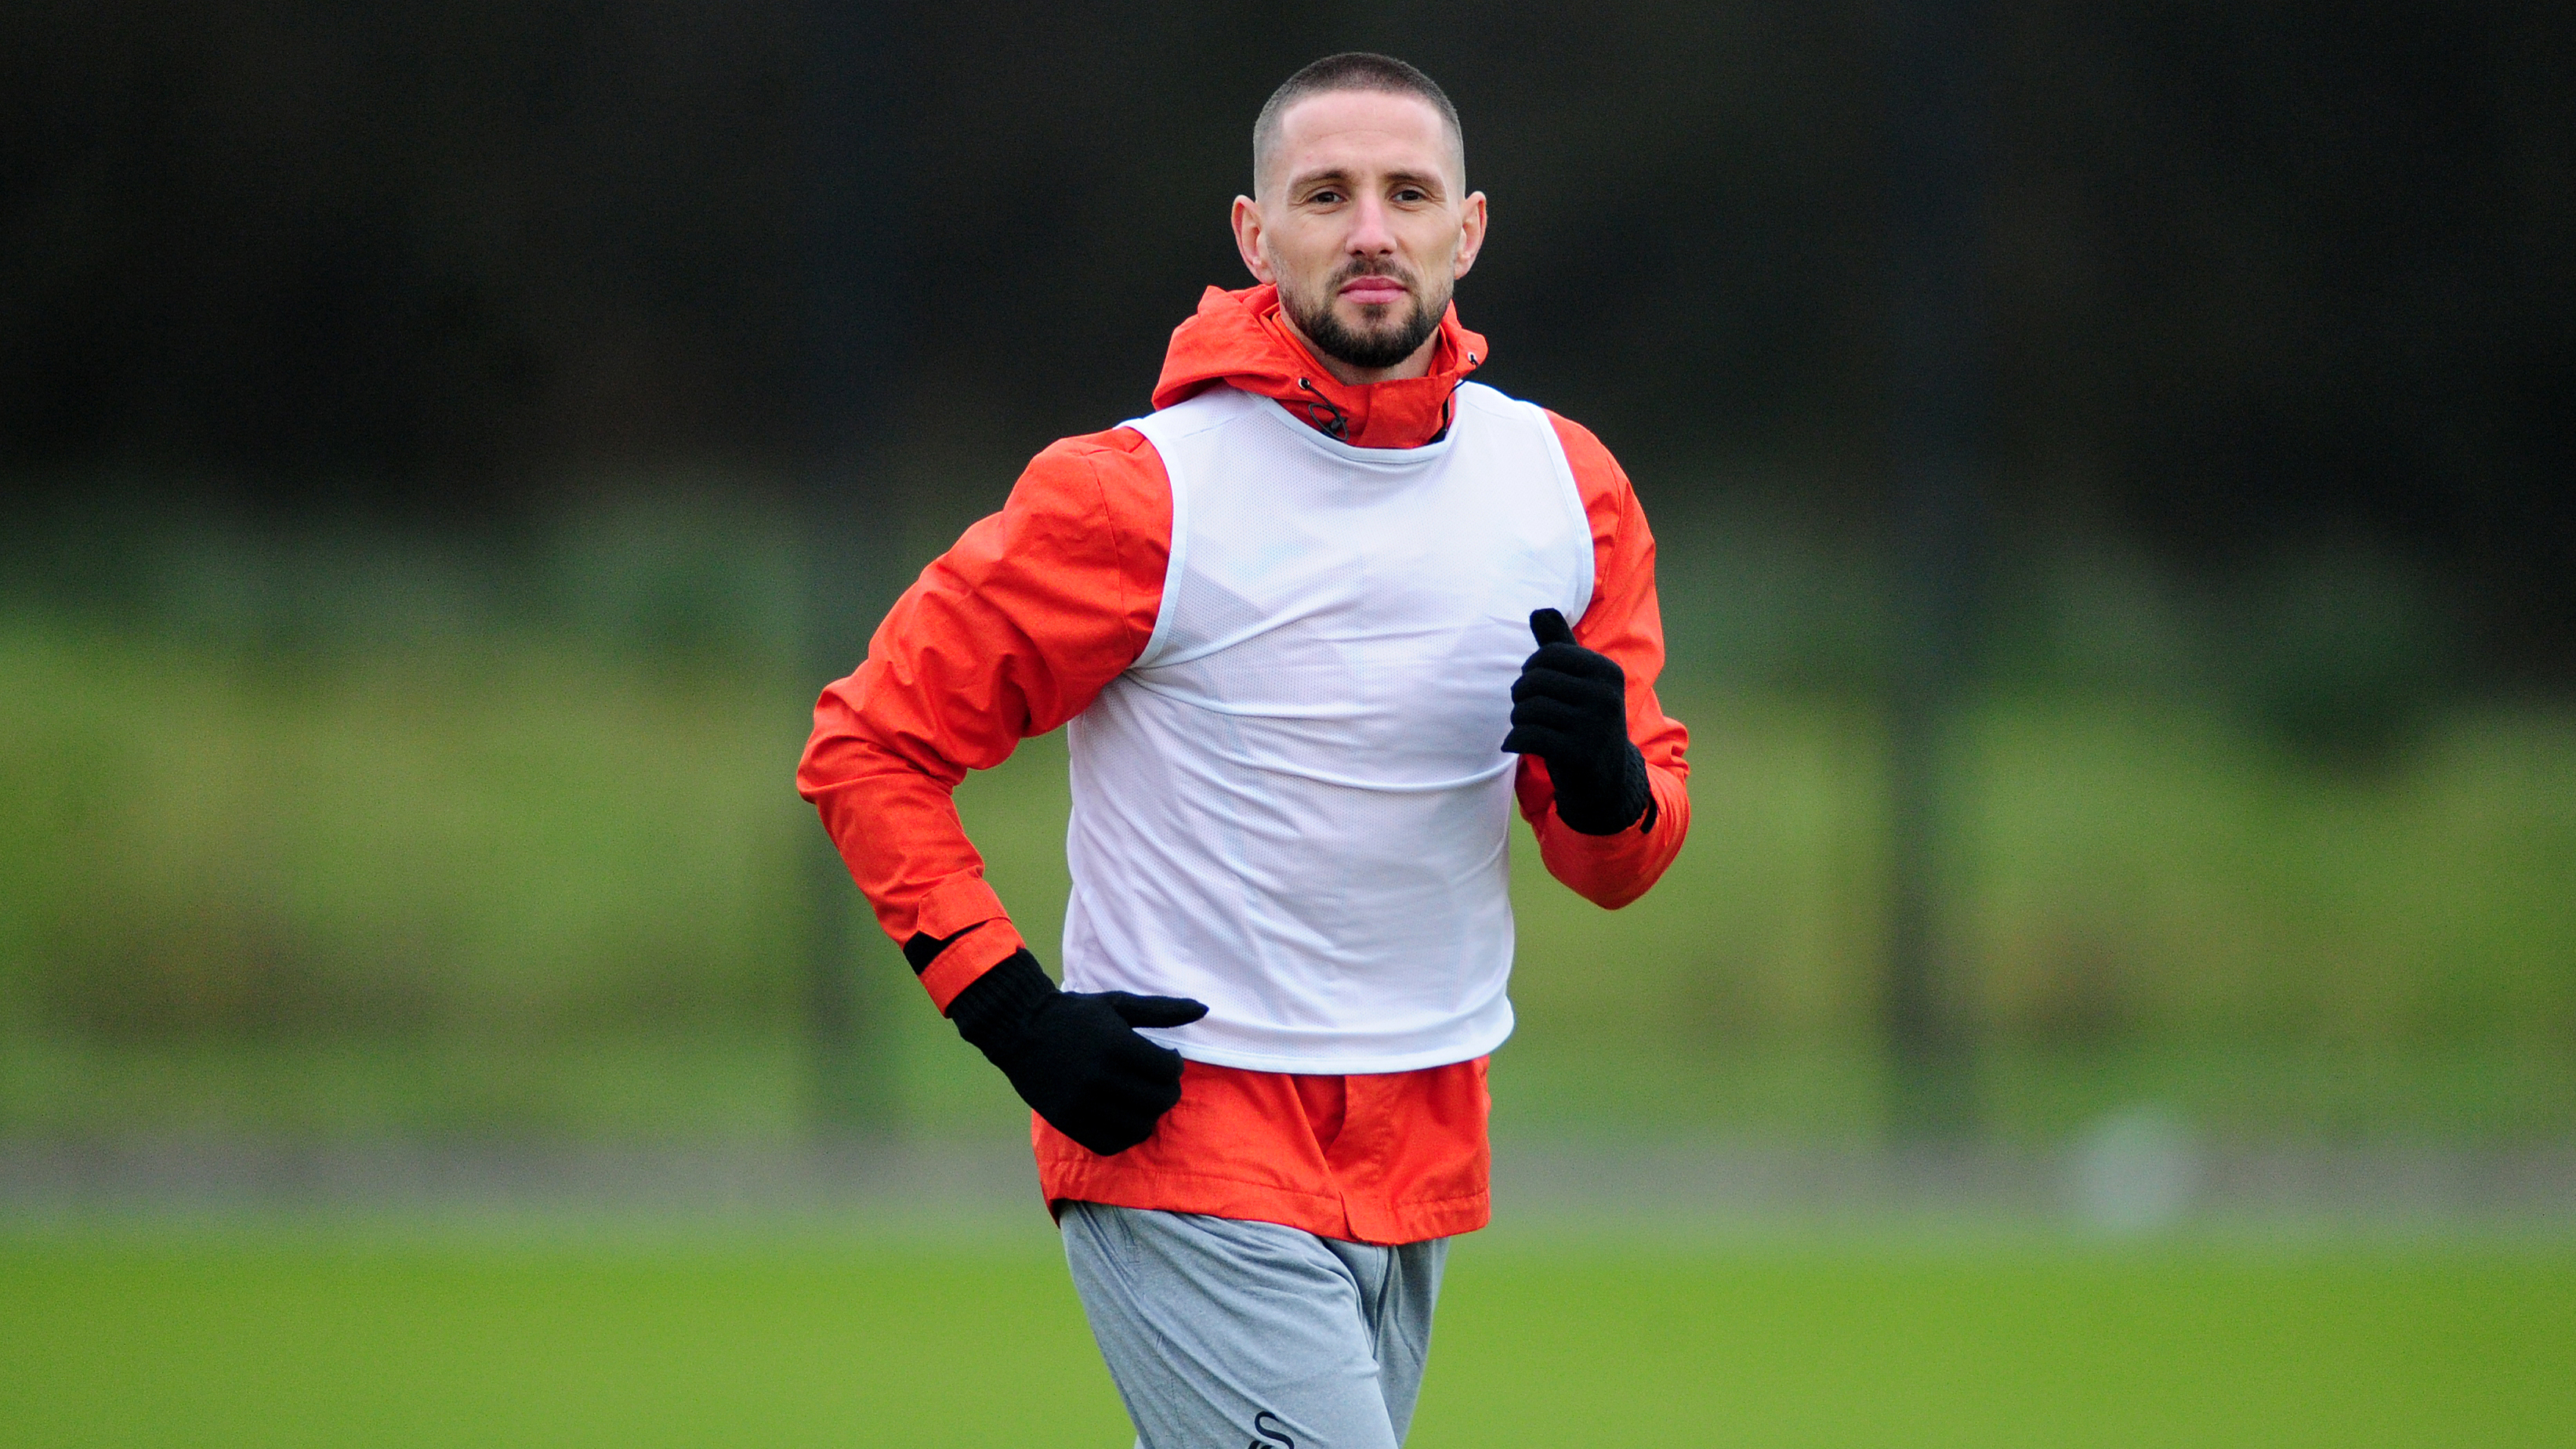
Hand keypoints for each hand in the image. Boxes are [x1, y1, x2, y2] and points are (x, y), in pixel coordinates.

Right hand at [944, 949, 1207, 1154]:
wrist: (1019, 1027)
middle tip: (1158, 1082)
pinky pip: (1111, 1144)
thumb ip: (1162, 1010)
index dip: (1175, 1066)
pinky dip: (1125, 1135)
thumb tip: (1205, 1009)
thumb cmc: (1075, 1014)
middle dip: (1167, 1092)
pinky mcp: (1067, 1122)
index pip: (1168, 1070)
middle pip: (1159, 1102)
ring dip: (1149, 1116)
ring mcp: (1082, 1103)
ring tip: (1140, 1099)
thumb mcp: (1118, 1005)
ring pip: (1139, 1127)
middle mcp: (1100, 1077)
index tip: (1166, 1058)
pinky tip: (1123, 1116)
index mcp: (1117, 1045)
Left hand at [1500, 608, 1652, 834]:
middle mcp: (1605, 696)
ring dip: (1517, 720)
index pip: (1548, 655)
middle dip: (1521, 696)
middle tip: (1526, 710)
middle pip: (1534, 681)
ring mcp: (1595, 726)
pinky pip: (1528, 736)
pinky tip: (1515, 744)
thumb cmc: (1584, 721)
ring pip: (1528, 709)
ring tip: (1526, 728)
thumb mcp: (1578, 681)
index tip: (1535, 686)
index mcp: (1607, 672)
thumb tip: (1539, 610)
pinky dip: (1514, 740)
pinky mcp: (1579, 754)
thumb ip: (1559, 646)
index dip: (1531, 670)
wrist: (1605, 779)